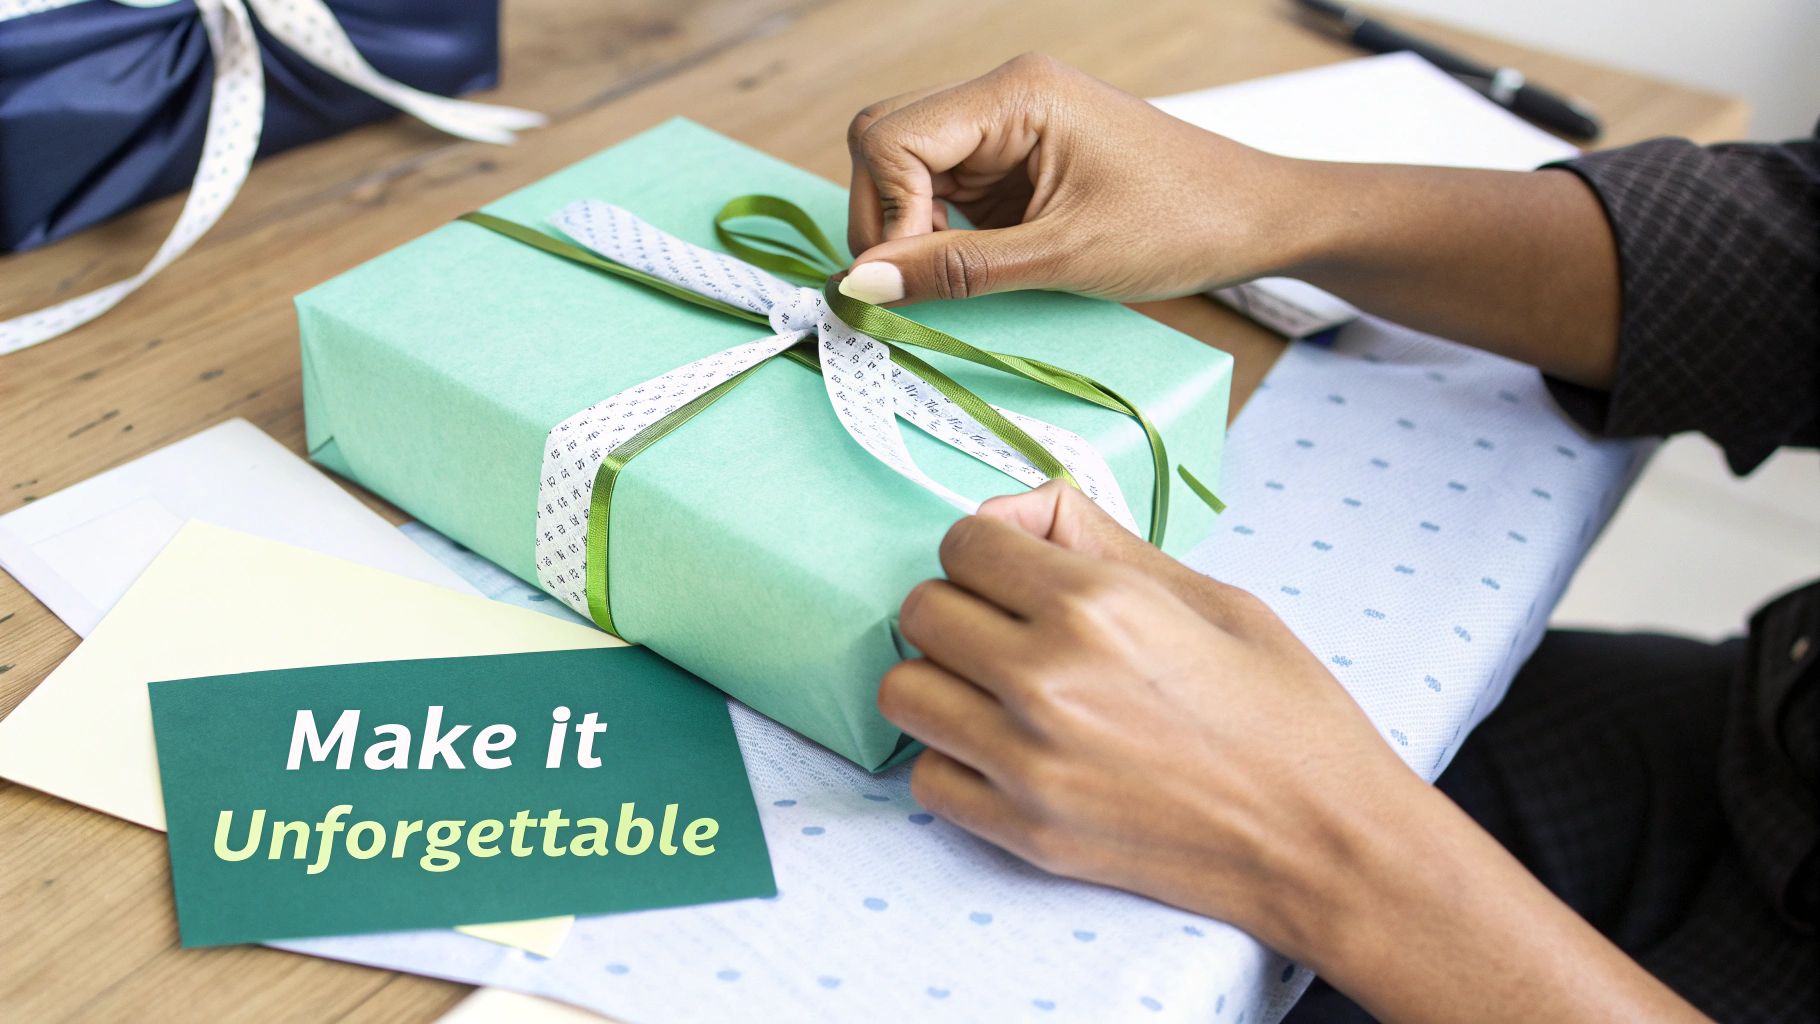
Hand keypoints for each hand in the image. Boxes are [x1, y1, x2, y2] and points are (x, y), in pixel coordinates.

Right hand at [839, 54, 1310, 304]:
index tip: (900, 282)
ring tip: (952, 280)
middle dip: (885, 220)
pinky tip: (970, 269)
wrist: (1257, 220)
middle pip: (885, 143)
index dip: (884, 213)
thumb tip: (862, 285)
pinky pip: (944, 191)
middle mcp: (1003, 96)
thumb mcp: (1062, 257)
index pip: (891, 137)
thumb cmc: (1182, 223)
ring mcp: (1007, 127)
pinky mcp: (1016, 161)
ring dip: (910, 230)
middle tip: (916, 286)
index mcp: (1016, 94)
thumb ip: (956, 269)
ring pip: (907, 170)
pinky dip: (938, 235)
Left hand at [879, 481, 1417, 960]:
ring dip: (942, 680)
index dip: (989, 547)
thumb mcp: (1212, 596)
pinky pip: (924, 776)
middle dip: (960, 605)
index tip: (1015, 568)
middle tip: (1009, 627)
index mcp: (1097, 605)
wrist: (1325, 843)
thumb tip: (1022, 513)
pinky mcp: (1023, 832)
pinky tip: (1005, 752)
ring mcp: (1027, 762)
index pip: (963, 541)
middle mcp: (1046, 679)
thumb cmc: (1285, 717)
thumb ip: (1102, 543)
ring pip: (903, 692)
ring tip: (996, 688)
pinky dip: (952, 760)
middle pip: (921, 610)